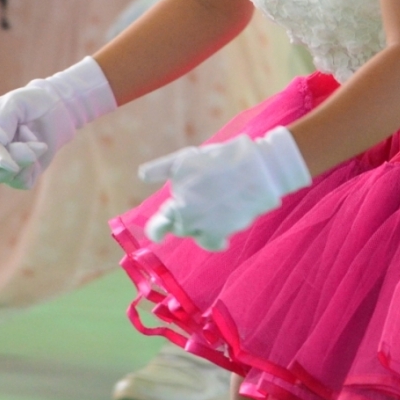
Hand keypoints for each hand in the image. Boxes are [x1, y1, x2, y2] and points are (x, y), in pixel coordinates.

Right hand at [0, 57, 116, 190]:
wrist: (56, 110)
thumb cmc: (31, 103)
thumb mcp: (17, 101)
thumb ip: (3, 116)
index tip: (10, 155)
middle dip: (12, 156)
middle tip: (36, 146)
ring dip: (22, 161)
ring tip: (40, 145)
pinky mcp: (17, 174)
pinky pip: (18, 182)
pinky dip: (30, 170)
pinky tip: (38, 152)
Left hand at [140, 128, 310, 250]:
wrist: (256, 171)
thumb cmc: (217, 162)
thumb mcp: (183, 160)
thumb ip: (160, 170)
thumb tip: (142, 176)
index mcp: (178, 208)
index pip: (159, 228)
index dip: (157, 229)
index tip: (158, 233)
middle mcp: (192, 224)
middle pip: (180, 228)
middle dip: (182, 217)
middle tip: (193, 201)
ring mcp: (211, 229)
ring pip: (198, 235)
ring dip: (199, 225)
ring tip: (207, 209)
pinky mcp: (228, 230)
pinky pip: (215, 240)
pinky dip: (215, 236)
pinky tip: (220, 224)